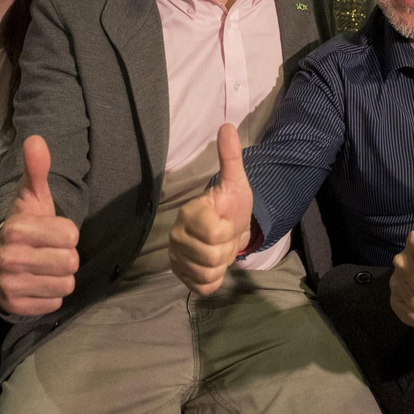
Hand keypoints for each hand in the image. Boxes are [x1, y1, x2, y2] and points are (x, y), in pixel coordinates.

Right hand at [0, 136, 79, 316]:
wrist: (1, 257)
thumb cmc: (26, 225)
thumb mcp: (33, 196)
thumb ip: (37, 169)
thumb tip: (35, 139)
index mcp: (16, 229)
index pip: (71, 234)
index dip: (67, 233)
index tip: (51, 231)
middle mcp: (9, 258)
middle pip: (71, 262)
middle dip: (66, 256)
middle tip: (49, 251)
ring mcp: (10, 285)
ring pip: (66, 284)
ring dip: (60, 276)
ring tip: (43, 266)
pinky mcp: (14, 306)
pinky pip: (55, 303)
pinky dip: (50, 294)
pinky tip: (37, 283)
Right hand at [170, 124, 253, 295]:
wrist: (228, 228)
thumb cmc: (232, 206)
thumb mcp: (236, 183)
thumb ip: (230, 158)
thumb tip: (226, 126)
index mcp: (190, 213)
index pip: (215, 233)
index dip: (229, 231)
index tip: (227, 221)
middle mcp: (177, 236)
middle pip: (213, 257)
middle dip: (227, 249)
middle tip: (225, 238)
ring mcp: (177, 257)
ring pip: (208, 273)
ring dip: (221, 265)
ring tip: (219, 249)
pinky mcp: (181, 275)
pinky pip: (203, 288)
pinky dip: (213, 280)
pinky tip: (212, 266)